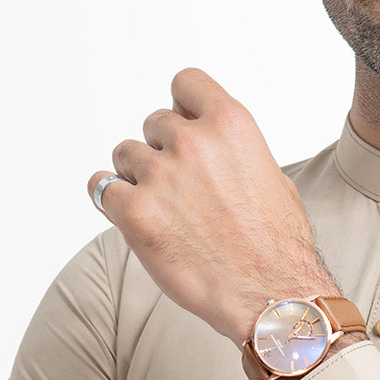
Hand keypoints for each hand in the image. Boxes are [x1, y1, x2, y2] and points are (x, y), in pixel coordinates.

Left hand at [87, 68, 334, 344]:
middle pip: (153, 122)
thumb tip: (213, 145)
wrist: (270, 296)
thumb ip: (233, 150)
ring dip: (138, 176)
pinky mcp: (135, 211)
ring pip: (125, 153)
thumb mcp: (271, 176)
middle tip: (181, 187)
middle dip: (163, 150)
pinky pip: (100, 187)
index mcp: (231, 124)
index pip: (185, 83)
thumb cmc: (278, 246)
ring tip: (164, 209)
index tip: (184, 127)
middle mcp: (193, 141)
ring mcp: (161, 175)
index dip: (182, 107)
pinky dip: (112, 201)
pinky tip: (133, 217)